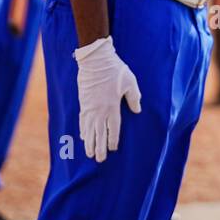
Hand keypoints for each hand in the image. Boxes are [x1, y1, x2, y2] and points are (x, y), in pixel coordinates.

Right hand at [73, 35, 140, 162]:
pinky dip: (82, 130)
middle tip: (99, 160)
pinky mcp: (83, 103)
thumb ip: (134, 98)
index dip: (112, 141)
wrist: (95, 60)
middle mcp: (99, 111)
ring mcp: (89, 108)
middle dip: (99, 148)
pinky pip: (82, 121)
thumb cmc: (115, 70)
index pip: (112, 129)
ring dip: (89, 142)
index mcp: (112, 107)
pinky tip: (83, 137)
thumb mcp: (130, 82)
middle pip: (99, 134)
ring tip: (89, 153)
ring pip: (88, 130)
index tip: (113, 150)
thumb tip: (137, 111)